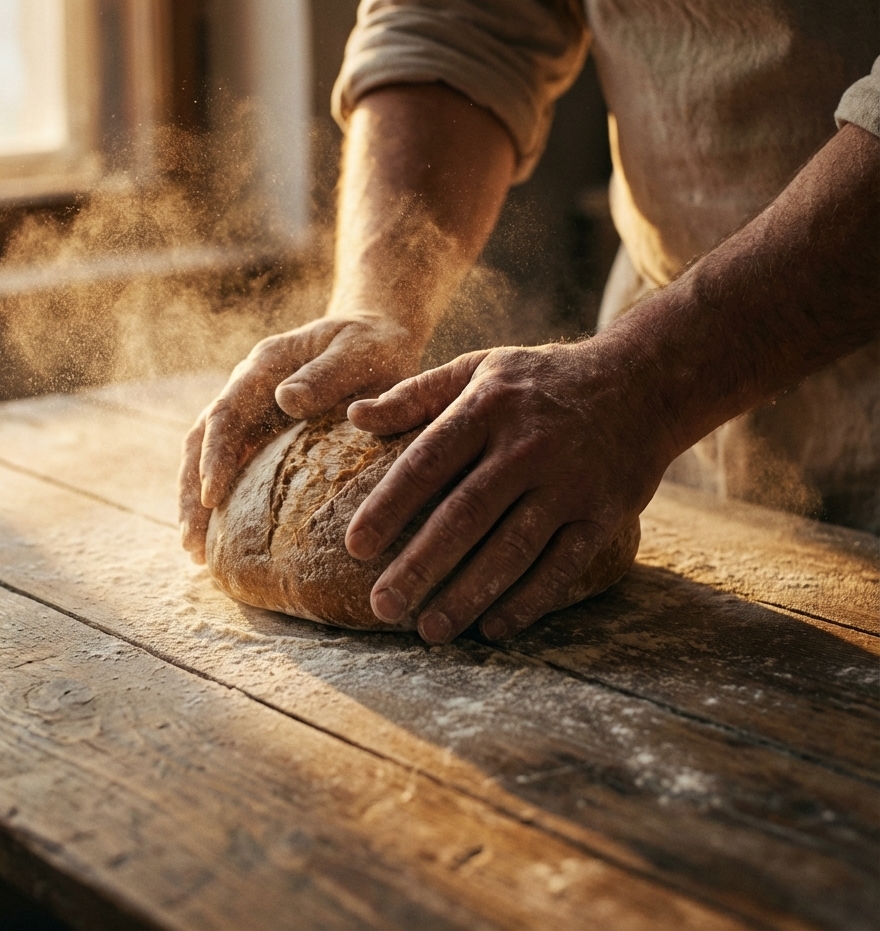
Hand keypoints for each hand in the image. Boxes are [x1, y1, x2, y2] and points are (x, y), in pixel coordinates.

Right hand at [178, 313, 421, 562]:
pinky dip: (222, 499)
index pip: (226, 413)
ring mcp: (251, 411)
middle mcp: (248, 388)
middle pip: (203, 439)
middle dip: (192, 490)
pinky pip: (234, 466)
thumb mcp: (358, 352)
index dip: (215, 454)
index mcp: (265, 366)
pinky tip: (220, 538)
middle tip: (192, 541)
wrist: (375, 337)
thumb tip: (285, 400)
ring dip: (197, 500)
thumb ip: (326, 374)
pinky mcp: (262, 432)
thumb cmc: (370, 346)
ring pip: (208, 455)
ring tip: (195, 549)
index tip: (212, 495)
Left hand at [344, 342, 677, 641]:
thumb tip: (354, 416)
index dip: (389, 506)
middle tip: (383, 605)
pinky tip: (494, 628)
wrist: (642, 381)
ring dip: (469, 594)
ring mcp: (569, 482)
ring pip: (513, 548)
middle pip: (465, 514)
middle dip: (421, 564)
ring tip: (430, 630)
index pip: (427, 461)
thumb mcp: (478, 368)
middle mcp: (526, 447)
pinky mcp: (605, 512)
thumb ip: (416, 394)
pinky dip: (529, 601)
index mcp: (486, 408)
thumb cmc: (541, 379)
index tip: (355, 547)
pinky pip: (562, 565)